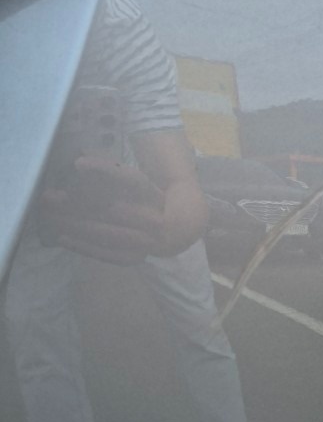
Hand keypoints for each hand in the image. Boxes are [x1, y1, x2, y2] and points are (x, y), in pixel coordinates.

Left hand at [39, 157, 168, 264]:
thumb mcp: (132, 184)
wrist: (174, 231)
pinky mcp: (135, 257)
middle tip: (49, 198)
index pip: (130, 180)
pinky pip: (106, 254)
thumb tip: (78, 164)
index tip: (78, 164)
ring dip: (75, 226)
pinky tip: (63, 238)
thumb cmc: (142, 202)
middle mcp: (153, 218)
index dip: (105, 170)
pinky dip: (83, 246)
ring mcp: (146, 241)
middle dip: (76, 204)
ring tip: (51, 218)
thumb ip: (109, 174)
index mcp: (152, 194)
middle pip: (112, 210)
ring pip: (107, 234)